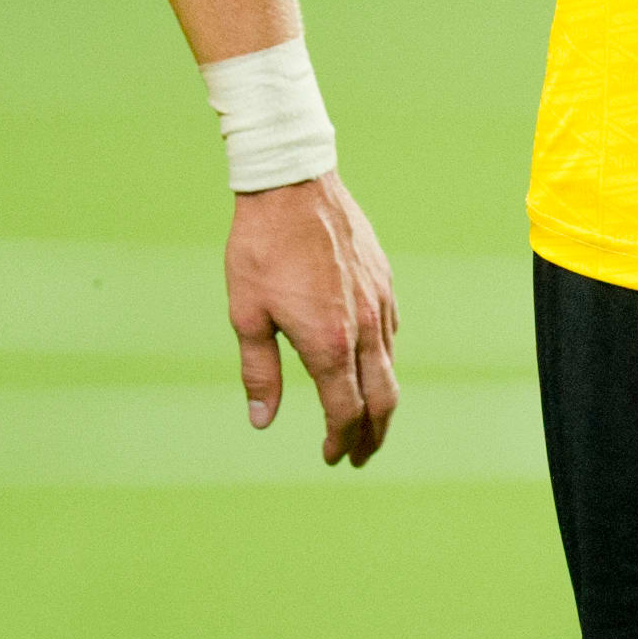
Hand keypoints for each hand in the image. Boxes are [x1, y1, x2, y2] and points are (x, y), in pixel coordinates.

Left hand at [228, 173, 399, 466]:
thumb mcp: (246, 314)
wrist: (292, 182)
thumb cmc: (260, 247)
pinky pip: (391, 332)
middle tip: (360, 455)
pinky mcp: (383, 279)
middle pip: (382, 398)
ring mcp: (379, 300)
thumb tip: (262, 421)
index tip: (332, 457)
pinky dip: (383, 361)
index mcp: (328, 341)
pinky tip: (369, 363)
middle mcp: (363, 326)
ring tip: (369, 420)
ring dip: (382, 401)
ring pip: (391, 366)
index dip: (340, 440)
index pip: (346, 410)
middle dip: (374, 434)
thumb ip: (259, 371)